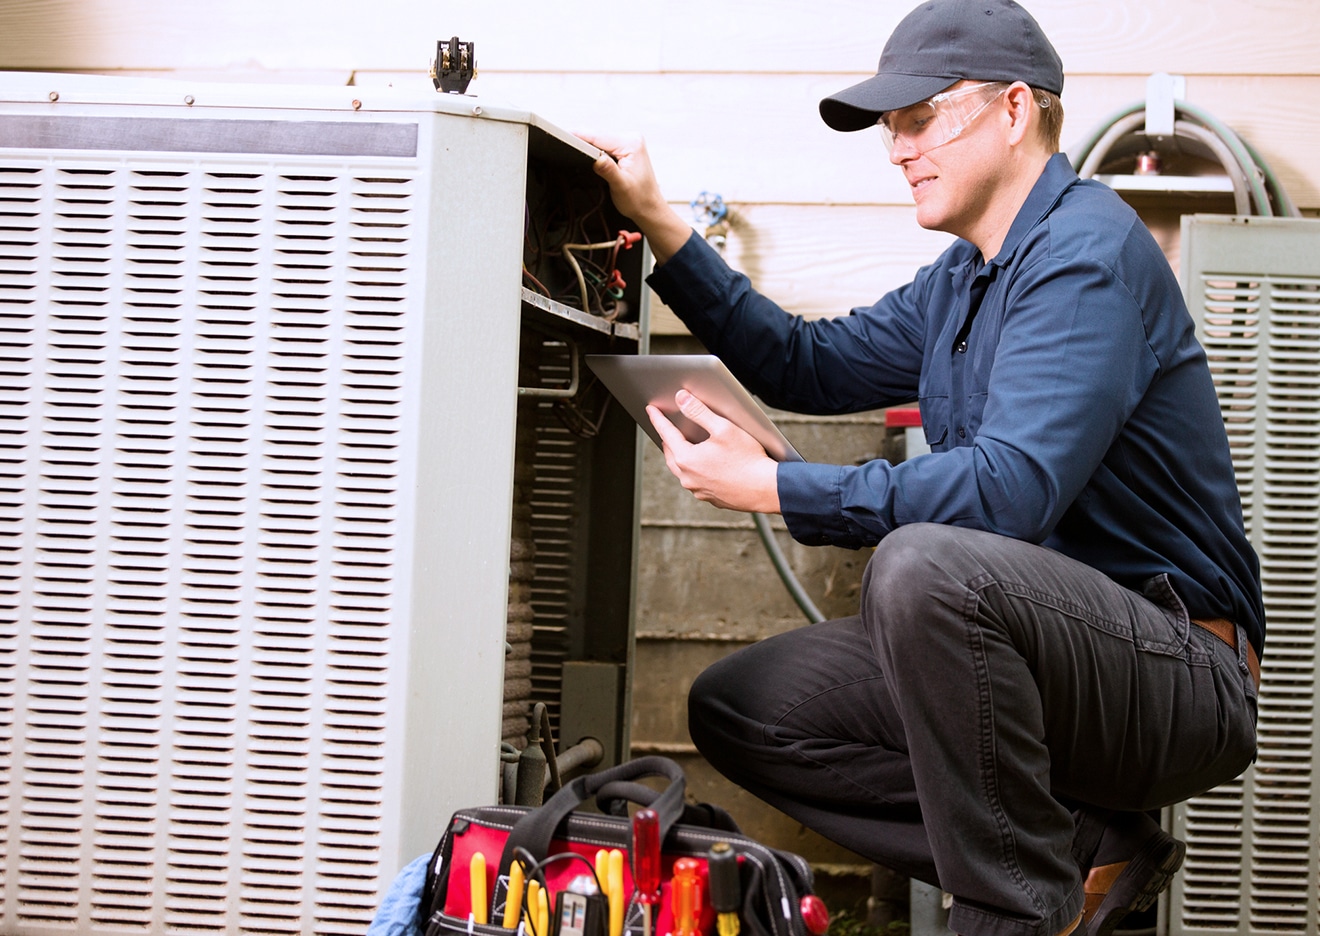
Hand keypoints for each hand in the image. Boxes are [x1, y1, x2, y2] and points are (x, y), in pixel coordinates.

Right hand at [574, 132, 693, 263]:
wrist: (650, 209)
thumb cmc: (640, 200)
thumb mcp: (621, 186)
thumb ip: (608, 170)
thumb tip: (596, 158)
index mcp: (632, 144)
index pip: (598, 137)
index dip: (578, 137)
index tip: (562, 136)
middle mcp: (632, 139)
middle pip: (598, 137)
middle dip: (583, 144)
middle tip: (565, 149)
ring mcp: (629, 143)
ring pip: (600, 141)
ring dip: (589, 149)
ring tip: (575, 154)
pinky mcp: (626, 150)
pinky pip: (605, 147)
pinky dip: (596, 152)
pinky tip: (589, 159)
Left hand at [647, 389, 780, 513]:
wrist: (766, 489)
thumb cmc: (748, 459)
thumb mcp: (723, 428)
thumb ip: (699, 412)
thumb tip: (681, 399)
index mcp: (686, 459)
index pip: (666, 433)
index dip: (658, 418)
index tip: (651, 410)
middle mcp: (688, 477)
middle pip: (670, 454)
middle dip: (667, 439)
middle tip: (665, 428)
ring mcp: (698, 490)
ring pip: (681, 470)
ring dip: (679, 456)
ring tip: (681, 446)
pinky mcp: (711, 498)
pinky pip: (695, 481)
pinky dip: (694, 470)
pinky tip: (703, 465)